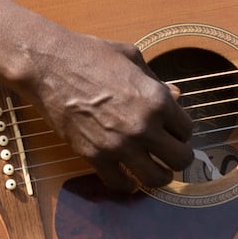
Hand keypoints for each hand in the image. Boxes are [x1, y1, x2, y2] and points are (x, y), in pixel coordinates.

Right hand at [28, 31, 194, 191]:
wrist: (50, 65)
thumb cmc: (92, 54)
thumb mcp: (133, 58)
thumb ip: (156, 81)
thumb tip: (175, 95)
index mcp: (157, 100)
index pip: (187, 130)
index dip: (181, 131)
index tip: (172, 131)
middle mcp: (144, 126)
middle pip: (180, 160)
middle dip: (178, 158)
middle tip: (168, 154)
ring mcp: (119, 145)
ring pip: (155, 179)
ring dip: (159, 176)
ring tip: (154, 170)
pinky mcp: (95, 156)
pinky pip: (119, 184)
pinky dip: (126, 184)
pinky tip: (127, 177)